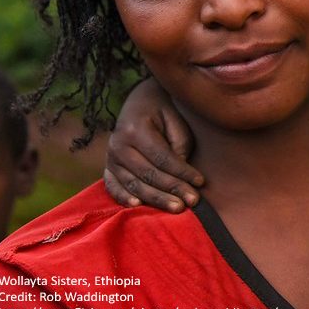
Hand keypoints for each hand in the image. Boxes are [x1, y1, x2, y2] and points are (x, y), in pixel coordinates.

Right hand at [104, 78, 202, 211]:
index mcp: (135, 129)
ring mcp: (110, 157)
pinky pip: (113, 186)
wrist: (140, 100)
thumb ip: (179, 146)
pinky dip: (123, 197)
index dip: (182, 172)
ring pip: (133, 184)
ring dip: (156, 199)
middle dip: (173, 189)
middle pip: (148, 174)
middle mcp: (118, 144)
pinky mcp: (108, 166)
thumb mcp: (176, 121)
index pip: (162, 158)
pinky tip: (138, 206)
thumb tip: (181, 175)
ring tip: (177, 208)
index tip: (200, 182)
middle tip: (193, 201)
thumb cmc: (165, 111)